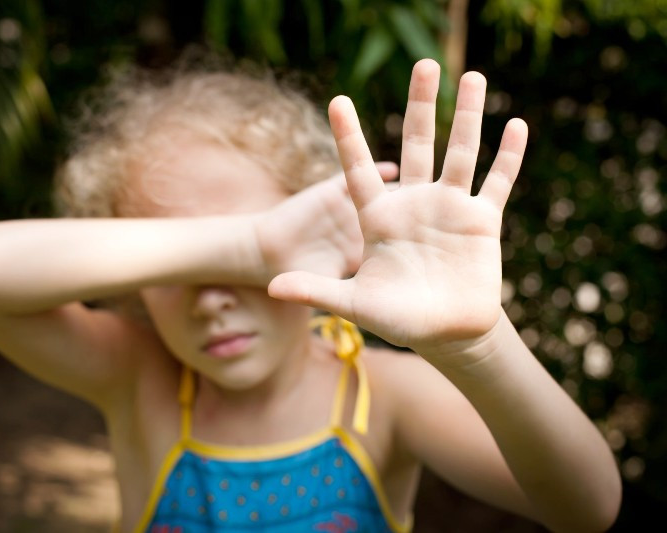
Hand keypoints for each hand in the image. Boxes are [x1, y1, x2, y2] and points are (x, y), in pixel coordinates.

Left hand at [269, 59, 527, 355]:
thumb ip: (317, 290)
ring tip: (473, 76)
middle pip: (416, 144)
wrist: (444, 332)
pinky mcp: (481, 221)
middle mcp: (414, 204)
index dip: (348, 137)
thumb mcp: (354, 303)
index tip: (338, 100)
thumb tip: (274, 286)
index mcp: (379, 217)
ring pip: (460, 153)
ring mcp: (449, 208)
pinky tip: (517, 126)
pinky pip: (497, 182)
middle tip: (424, 64)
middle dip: (421, 105)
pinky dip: (507, 157)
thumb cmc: (397, 318)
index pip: (359, 169)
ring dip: (468, 116)